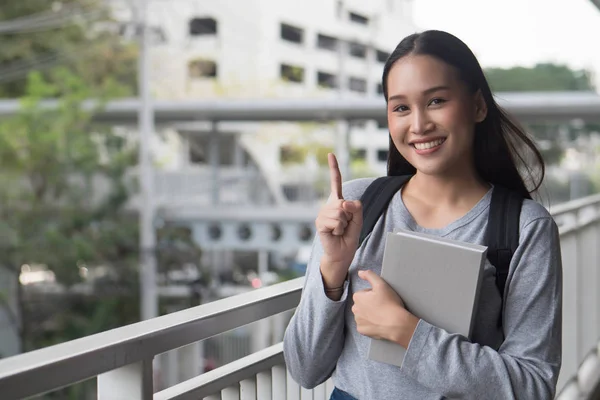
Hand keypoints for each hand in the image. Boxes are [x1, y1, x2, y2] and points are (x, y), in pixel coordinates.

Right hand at [315, 153, 362, 287]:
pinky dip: (339, 229)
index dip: (334, 168)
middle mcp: (328, 205)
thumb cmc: (349, 236)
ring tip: (339, 230)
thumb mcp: (358, 220)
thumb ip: (356, 208)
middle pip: (344, 202)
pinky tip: (334, 233)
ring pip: (340, 212)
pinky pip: (336, 221)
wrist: (341, 252)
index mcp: (338, 202)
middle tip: (345, 226)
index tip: (330, 154)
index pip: (336, 182)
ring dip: (344, 224)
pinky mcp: (319, 223)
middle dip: (350, 216)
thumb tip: (344, 202)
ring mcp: (322, 213)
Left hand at [352, 270, 418, 347]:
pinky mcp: (362, 331)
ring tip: (382, 315)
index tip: (382, 298)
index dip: (374, 294)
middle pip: (363, 304)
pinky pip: (364, 326)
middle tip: (383, 306)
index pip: (365, 293)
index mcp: (357, 297)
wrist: (397, 324)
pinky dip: (370, 325)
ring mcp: (357, 321)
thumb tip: (360, 272)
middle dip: (370, 304)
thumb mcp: (381, 284)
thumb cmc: (390, 303)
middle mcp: (354, 309)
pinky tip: (379, 323)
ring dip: (370, 314)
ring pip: (363, 315)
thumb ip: (369, 275)